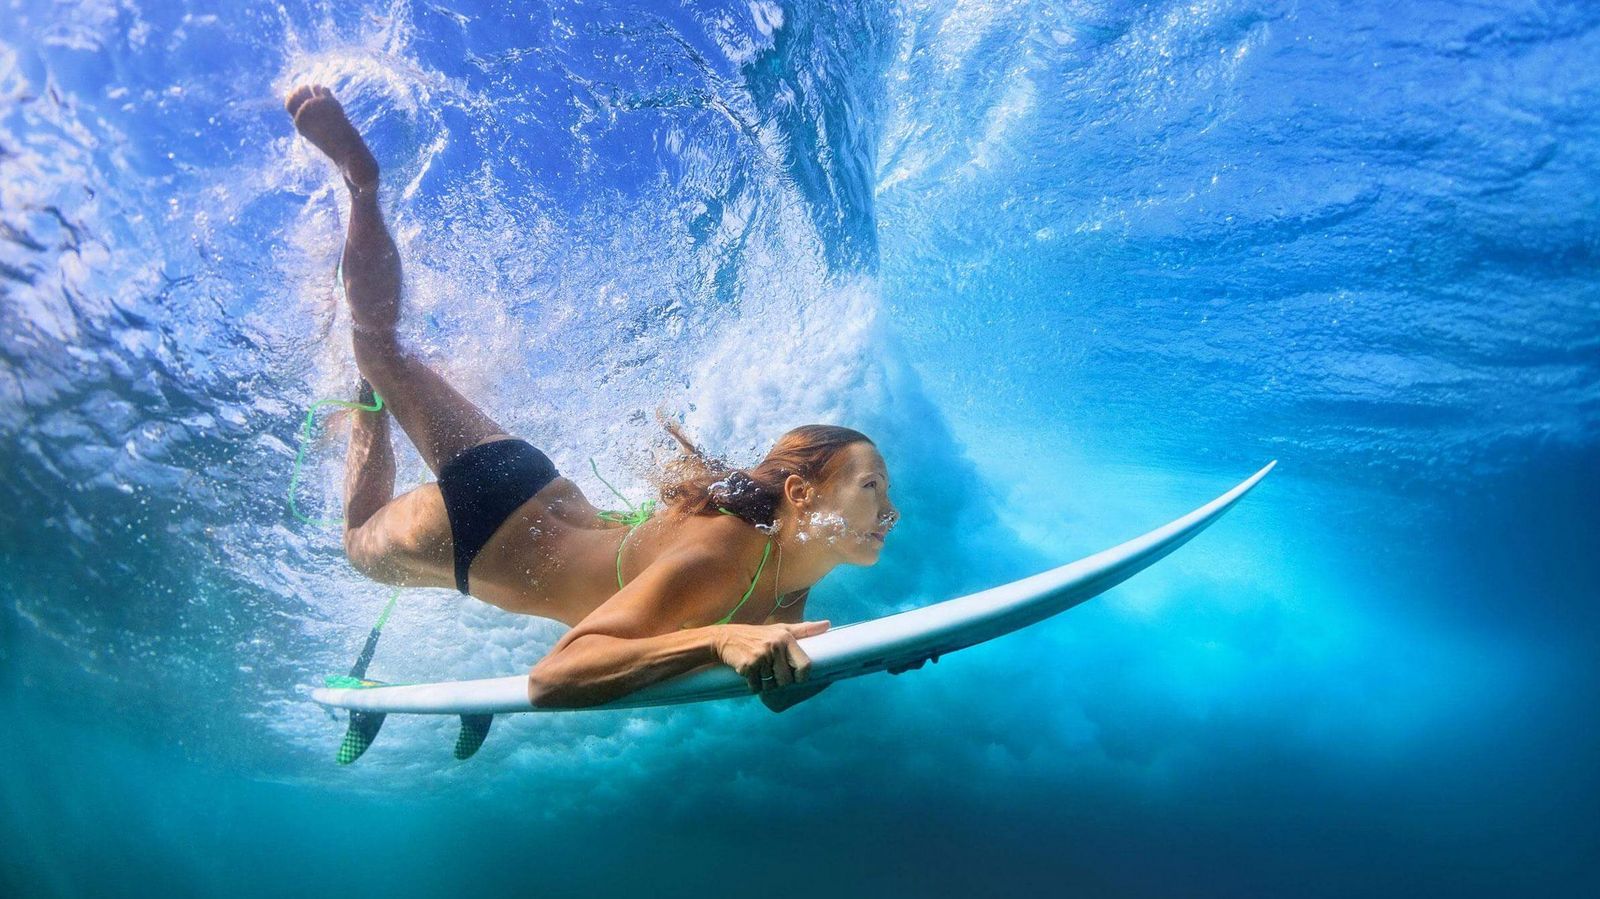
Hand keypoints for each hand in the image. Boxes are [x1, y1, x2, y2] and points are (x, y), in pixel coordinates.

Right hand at [713, 620, 829, 692]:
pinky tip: (748, 674)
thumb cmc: (756, 635)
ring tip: (759, 672)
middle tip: (771, 673)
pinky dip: (752, 685)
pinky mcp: (748, 665)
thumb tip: (828, 624)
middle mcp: (775, 645)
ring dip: (765, 684)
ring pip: (771, 685)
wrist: (724, 638)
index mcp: (786, 637)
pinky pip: (756, 687)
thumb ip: (804, 629)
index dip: (802, 677)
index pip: (805, 665)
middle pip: (787, 680)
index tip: (796, 678)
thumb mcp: (781, 629)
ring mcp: (761, 655)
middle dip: (780, 682)